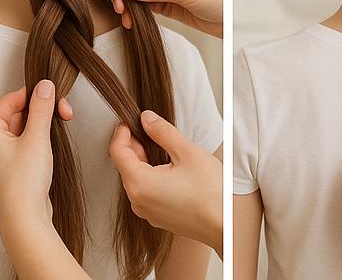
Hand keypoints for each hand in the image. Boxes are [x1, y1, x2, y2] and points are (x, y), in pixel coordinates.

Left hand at [0, 80, 73, 229]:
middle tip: (65, 112)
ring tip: (64, 122)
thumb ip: (41, 107)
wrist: (24, 218)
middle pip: (19, 110)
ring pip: (25, 124)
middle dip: (44, 108)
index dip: (34, 95)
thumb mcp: (37, 137)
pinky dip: (42, 134)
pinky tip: (54, 138)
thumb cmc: (24, 180)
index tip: (55, 97)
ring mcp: (2, 153)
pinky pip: (27, 138)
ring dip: (45, 121)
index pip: (11, 99)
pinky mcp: (13, 163)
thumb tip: (44, 84)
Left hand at [109, 111, 222, 254]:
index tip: (130, 120)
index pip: (117, 152)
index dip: (122, 133)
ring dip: (142, 160)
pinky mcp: (156, 217)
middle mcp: (137, 201)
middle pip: (124, 166)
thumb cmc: (208, 189)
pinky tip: (167, 167)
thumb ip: (162, 132)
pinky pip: (144, 192)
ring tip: (161, 146)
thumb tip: (145, 118)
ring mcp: (146, 212)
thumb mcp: (186, 152)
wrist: (224, 223)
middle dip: (134, 145)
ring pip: (135, 179)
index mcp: (139, 184)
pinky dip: (149, 175)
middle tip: (149, 128)